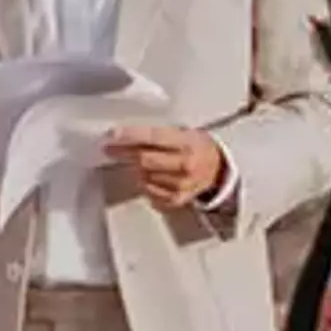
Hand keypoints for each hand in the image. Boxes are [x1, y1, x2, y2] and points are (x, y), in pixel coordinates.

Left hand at [106, 126, 228, 213]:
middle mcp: (185, 164)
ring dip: (136, 169)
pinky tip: (150, 176)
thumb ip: (158, 134)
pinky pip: (150, 192)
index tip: (114, 134)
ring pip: (144, 177)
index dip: (131, 136)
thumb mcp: (184, 131)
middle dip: (125, 153)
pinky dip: (145, 183)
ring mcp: (181, 184)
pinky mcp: (177, 199)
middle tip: (112, 149)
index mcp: (187, 143)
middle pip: (144, 160)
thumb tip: (127, 135)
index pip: (153, 137)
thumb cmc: (197, 147)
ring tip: (139, 162)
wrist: (217, 169)